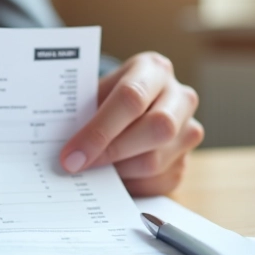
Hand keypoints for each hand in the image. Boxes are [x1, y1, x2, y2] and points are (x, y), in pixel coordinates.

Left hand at [58, 52, 203, 195]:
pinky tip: (114, 177)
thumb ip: (82, 114)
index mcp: (153, 69)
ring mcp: (189, 129)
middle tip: (80, 166)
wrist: (130, 107)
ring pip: (157, 160)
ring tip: (94, 169)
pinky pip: (159, 181)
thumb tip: (64, 151)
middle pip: (157, 128)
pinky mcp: (187, 161)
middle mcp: (180, 96)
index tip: (71, 155)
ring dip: (119, 170)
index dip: (100, 130)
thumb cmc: (106, 99)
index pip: (132, 97)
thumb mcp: (94, 94)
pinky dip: (131, 185)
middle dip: (112, 151)